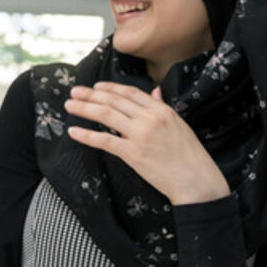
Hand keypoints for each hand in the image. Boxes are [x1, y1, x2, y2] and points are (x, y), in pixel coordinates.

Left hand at [65, 84, 230, 205]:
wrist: (196, 181)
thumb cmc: (190, 156)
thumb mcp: (180, 125)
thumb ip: (164, 107)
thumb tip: (155, 91)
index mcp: (162, 110)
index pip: (130, 93)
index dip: (110, 88)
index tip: (96, 86)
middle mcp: (150, 118)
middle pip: (114, 101)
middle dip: (91, 95)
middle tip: (74, 91)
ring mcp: (140, 135)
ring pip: (106, 115)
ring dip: (85, 109)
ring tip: (70, 105)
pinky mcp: (133, 154)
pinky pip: (104, 141)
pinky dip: (87, 135)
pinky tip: (74, 131)